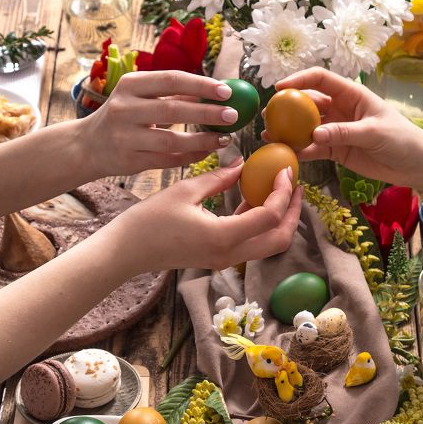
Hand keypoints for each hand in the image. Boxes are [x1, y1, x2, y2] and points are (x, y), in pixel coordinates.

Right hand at [79, 71, 241, 174]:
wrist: (88, 145)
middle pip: (173, 109)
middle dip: (207, 113)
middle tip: (233, 116)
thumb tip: (212, 91)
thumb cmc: (123, 116)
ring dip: (202, 140)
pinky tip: (207, 152)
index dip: (201, 85)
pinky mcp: (130, 160)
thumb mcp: (139, 97)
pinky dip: (190, 156)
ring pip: (172, 140)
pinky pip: (167, 160)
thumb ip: (171, 94)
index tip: (227, 91)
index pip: (171, 79)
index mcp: (130, 85)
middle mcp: (125, 108)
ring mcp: (125, 136)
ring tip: (224, 138)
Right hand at [113, 160, 301, 272]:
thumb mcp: (186, 190)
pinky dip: (260, 223)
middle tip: (295, 185)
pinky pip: (251, 243)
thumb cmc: (150, 220)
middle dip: (292, 212)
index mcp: (223, 237)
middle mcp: (229, 255)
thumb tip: (243, 163)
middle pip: (279, 240)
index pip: (269, 216)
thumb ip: (219, 177)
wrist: (127, 250)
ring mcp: (225, 260)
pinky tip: (254, 198)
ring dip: (279, 219)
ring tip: (280, 189)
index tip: (284, 169)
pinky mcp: (219, 258)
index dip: (282, 192)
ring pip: (268, 245)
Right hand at [273, 67, 422, 187]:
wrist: (415, 163)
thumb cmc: (402, 139)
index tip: (279, 87)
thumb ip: (343, 133)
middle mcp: (341, 109)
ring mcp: (337, 130)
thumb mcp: (373, 132)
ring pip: (307, 127)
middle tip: (268, 115)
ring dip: (289, 130)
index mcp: (352, 94)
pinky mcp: (337, 150)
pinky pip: (314, 148)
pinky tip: (286, 153)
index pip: (321, 80)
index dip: (299, 80)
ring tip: (269, 136)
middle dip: (287, 107)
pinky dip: (300, 150)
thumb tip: (314, 134)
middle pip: (308, 103)